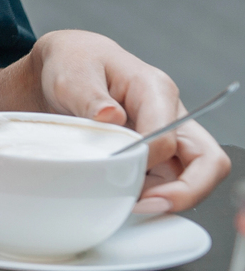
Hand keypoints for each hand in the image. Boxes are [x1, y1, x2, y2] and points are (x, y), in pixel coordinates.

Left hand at [32, 29, 230, 213]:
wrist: (62, 67)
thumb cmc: (74, 64)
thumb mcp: (72, 75)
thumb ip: (90, 97)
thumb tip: (110, 116)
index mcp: (154, 89)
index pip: (169, 137)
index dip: (148, 161)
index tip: (119, 174)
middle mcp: (169, 114)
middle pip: (207, 161)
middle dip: (185, 192)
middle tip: (144, 206)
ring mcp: (166, 135)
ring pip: (191, 177)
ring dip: (165, 197)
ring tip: (125, 203)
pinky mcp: (154, 153)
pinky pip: (167, 181)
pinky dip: (150, 195)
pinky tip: (123, 197)